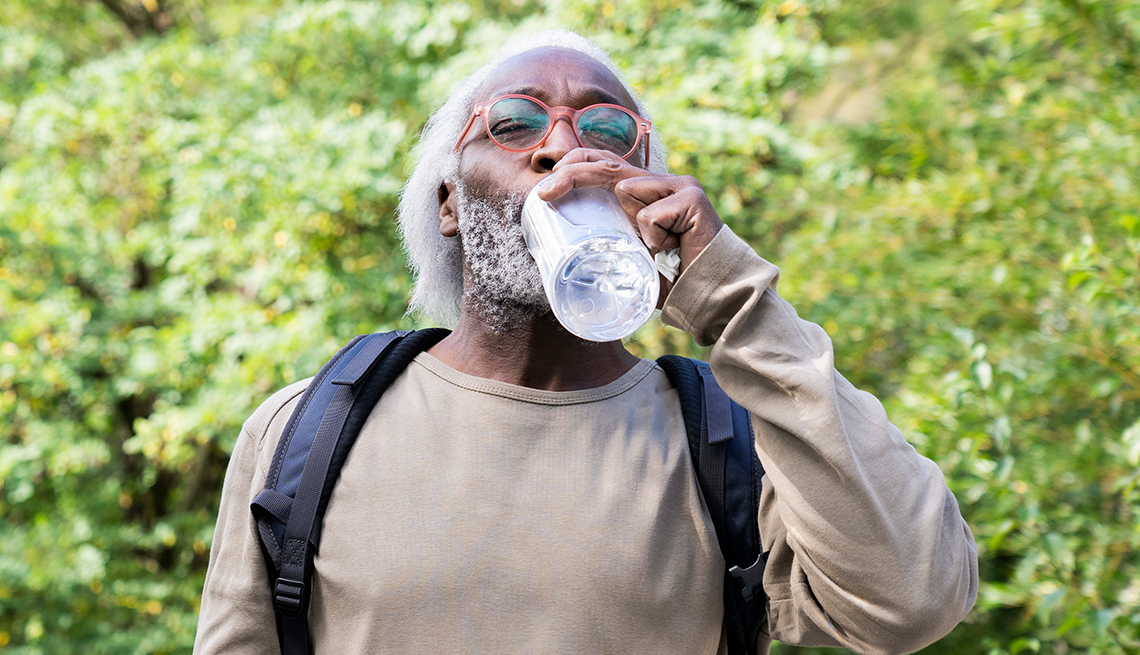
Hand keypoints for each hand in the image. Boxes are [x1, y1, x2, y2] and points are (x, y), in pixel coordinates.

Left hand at [536, 148, 723, 278]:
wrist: (710, 293)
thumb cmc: (671, 277)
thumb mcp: (631, 254)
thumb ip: (611, 239)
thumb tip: (566, 247)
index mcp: (646, 191)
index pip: (606, 162)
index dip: (577, 163)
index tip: (548, 181)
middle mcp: (662, 182)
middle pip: (608, 164)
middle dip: (572, 175)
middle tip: (544, 193)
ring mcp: (679, 186)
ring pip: (627, 190)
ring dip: (633, 228)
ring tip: (659, 249)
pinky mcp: (692, 198)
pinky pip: (650, 215)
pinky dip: (655, 238)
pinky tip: (674, 249)